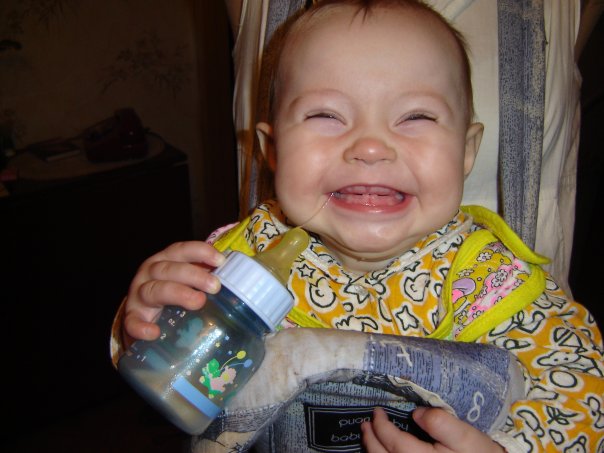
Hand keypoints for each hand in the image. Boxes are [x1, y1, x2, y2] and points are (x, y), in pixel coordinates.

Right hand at [123, 241, 224, 343]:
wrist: (140, 319)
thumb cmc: (170, 296)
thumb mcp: (184, 282)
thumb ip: (204, 278)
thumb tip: (237, 279)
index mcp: (165, 261)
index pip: (180, 250)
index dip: (200, 251)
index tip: (220, 260)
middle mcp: (149, 274)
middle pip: (168, 269)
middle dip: (193, 275)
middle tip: (215, 286)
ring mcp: (138, 296)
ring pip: (153, 290)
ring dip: (177, 293)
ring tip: (198, 302)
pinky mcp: (130, 318)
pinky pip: (132, 322)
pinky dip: (141, 327)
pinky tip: (154, 332)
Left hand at [361, 407, 504, 452]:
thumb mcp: (466, 435)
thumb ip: (440, 422)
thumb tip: (415, 412)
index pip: (394, 443)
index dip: (381, 427)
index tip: (377, 411)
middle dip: (370, 440)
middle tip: (365, 424)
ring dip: (373, 452)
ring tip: (370, 437)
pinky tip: (383, 452)